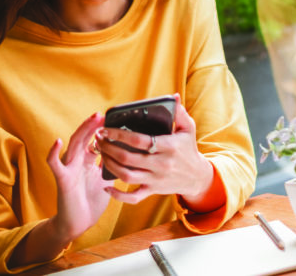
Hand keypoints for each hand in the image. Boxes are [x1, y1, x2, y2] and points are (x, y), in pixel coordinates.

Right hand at [9, 113, 113, 267]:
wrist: (78, 223)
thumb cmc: (91, 201)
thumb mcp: (106, 179)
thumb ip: (112, 165)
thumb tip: (129, 153)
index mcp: (87, 161)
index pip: (94, 139)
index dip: (101, 129)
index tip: (113, 118)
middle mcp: (77, 161)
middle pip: (84, 137)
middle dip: (93, 125)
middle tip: (103, 114)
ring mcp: (68, 169)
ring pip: (73, 145)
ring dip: (82, 131)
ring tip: (92, 119)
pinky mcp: (62, 179)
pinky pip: (55, 164)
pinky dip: (53, 153)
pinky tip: (57, 141)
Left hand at [97, 93, 213, 204]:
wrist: (197, 177)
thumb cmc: (188, 149)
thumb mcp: (188, 128)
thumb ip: (179, 112)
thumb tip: (174, 96)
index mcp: (169, 146)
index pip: (139, 140)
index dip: (119, 134)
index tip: (106, 128)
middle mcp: (161, 164)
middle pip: (128, 158)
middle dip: (109, 148)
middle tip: (98, 139)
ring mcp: (156, 179)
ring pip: (126, 176)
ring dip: (109, 165)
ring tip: (101, 153)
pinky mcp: (153, 191)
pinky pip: (133, 197)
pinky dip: (118, 195)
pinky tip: (107, 186)